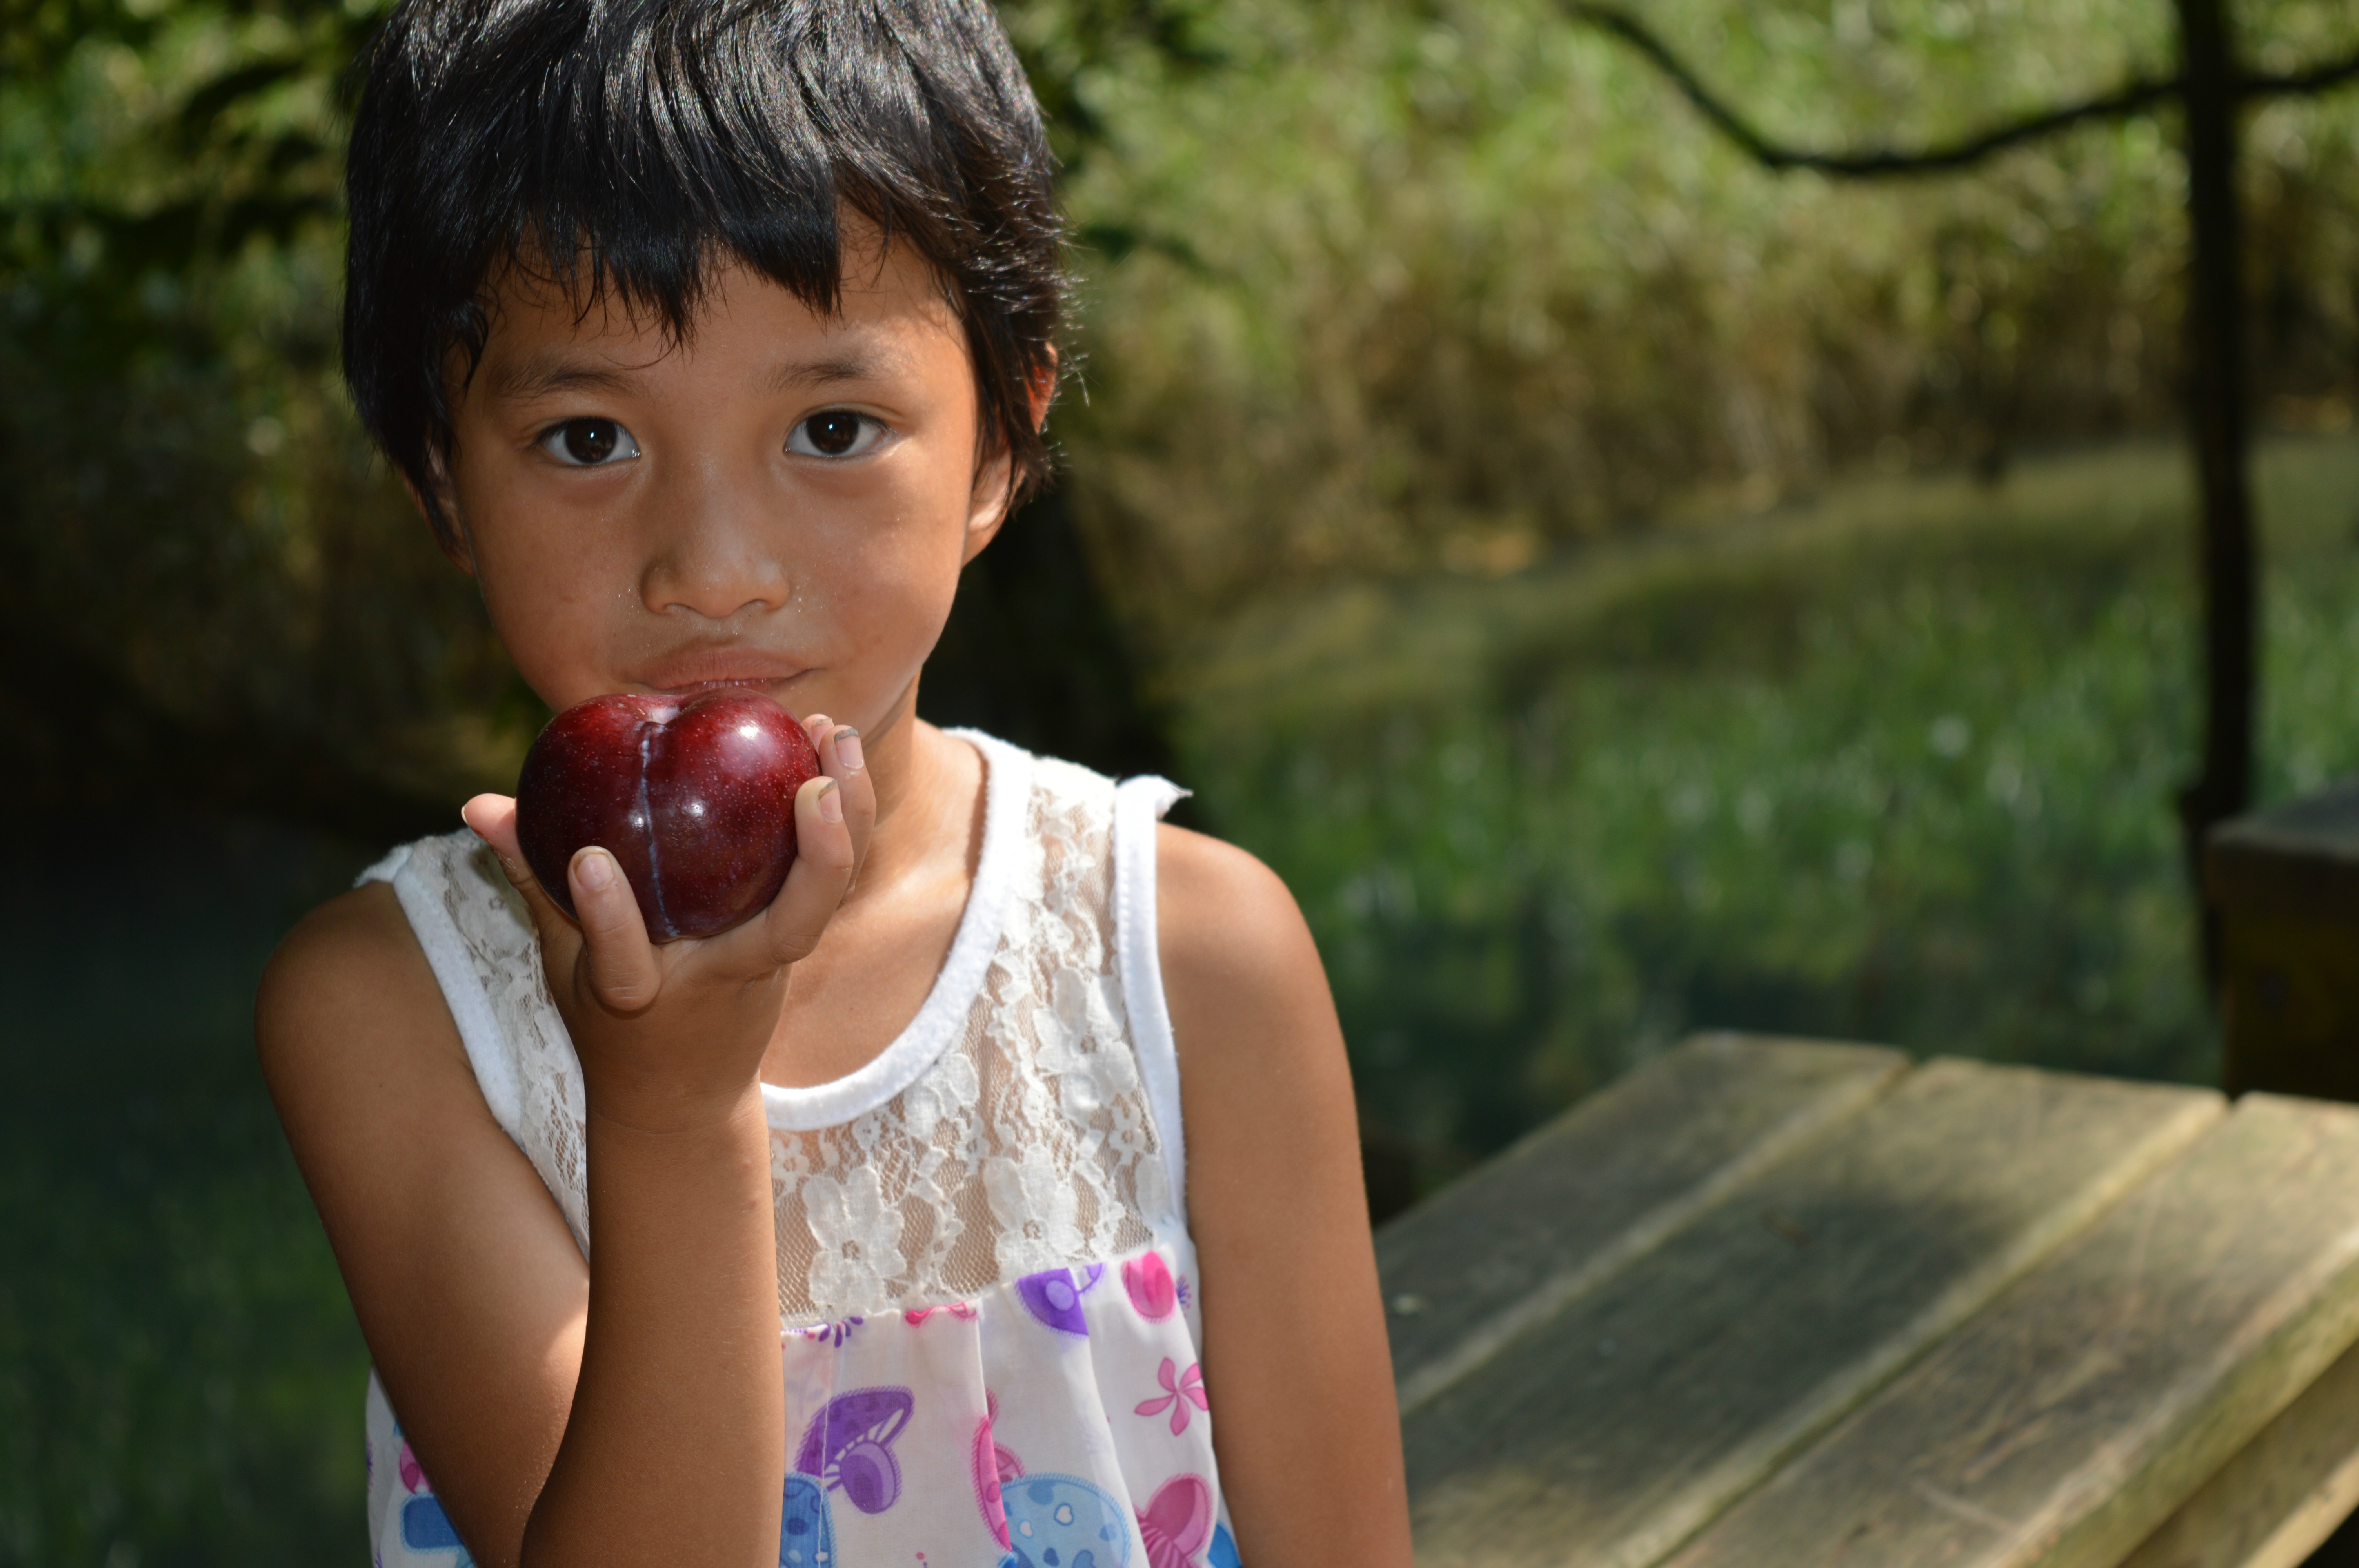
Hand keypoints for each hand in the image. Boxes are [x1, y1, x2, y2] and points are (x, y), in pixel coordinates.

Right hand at [461, 715, 876, 1131]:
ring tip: (838, 737)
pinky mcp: (794, 947)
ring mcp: (766, 967)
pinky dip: (842, 820)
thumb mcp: (563, 964)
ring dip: (847, 821)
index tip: (586, 862)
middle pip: (786, 934)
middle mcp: (719, 981)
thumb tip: (479, 804)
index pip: (623, 964)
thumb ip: (531, 879)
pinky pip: (829, 882)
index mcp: (643, 994)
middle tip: (816, 782)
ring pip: (825, 904)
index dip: (606, 917)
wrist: (681, 1103)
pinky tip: (836, 752)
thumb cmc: (614, 1023)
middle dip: (814, 862)